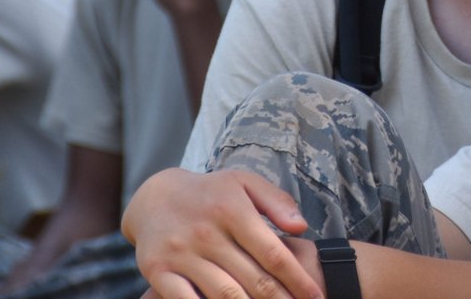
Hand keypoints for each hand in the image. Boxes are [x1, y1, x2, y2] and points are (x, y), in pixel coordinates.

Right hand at [122, 168, 319, 298]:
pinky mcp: (159, 270)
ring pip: (226, 296)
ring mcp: (181, 253)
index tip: (316, 297)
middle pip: (254, 280)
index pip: (273, 254)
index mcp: (231, 209)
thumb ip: (276, 201)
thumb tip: (302, 228)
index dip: (298, 280)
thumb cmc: (210, 193)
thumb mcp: (243, 182)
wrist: (154, 197)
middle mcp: (206, 232)